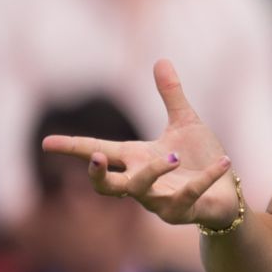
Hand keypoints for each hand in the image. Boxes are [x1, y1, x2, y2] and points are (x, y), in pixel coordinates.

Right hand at [42, 59, 238, 229]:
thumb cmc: (199, 160)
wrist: (225, 193)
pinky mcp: (184, 211)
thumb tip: (160, 60)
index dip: (72, 147)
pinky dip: (206, 178)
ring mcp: (160, 200)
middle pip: (107, 186)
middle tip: (95, 157)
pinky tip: (224, 162)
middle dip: (96, 175)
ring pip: (142, 192)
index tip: (46, 143)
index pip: (98, 151)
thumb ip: (171, 95)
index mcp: (136, 159)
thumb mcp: (185, 123)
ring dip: (153, 173)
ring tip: (173, 156)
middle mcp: (142, 182)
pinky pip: (190, 195)